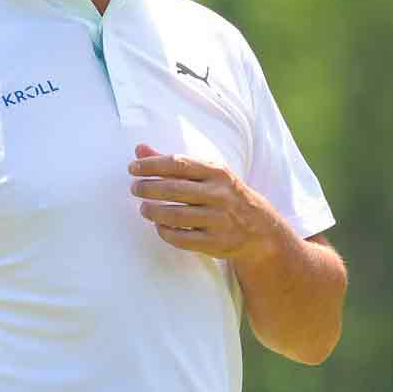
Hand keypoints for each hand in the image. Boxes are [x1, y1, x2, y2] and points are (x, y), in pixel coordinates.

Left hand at [128, 144, 292, 263]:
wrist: (260, 229)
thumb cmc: (226, 195)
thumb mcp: (208, 174)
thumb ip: (173, 162)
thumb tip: (139, 149)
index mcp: (217, 172)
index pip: (178, 164)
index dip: (151, 165)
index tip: (132, 168)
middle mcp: (219, 194)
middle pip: (173, 189)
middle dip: (147, 188)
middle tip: (135, 188)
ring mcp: (218, 220)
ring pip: (175, 215)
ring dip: (153, 211)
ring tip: (144, 208)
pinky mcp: (216, 242)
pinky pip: (182, 238)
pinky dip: (165, 232)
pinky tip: (159, 226)